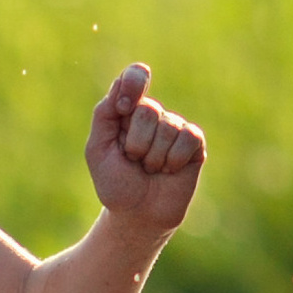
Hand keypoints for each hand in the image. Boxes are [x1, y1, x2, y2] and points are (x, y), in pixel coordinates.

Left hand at [85, 61, 203, 233]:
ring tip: (150, 169)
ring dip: (153, 157)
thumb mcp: (98, 150)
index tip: (124, 107)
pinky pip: (188, 137)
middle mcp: (153, 115)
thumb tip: (122, 82)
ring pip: (168, 127)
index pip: (135, 77)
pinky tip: (169, 171)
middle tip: (134, 160)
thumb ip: (105, 114)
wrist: (138, 216)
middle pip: (148, 109)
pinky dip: (173, 159)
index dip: (134, 83)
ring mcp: (175, 127)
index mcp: (127, 111)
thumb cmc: (116, 184)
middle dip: (136, 143)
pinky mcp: (194, 144)